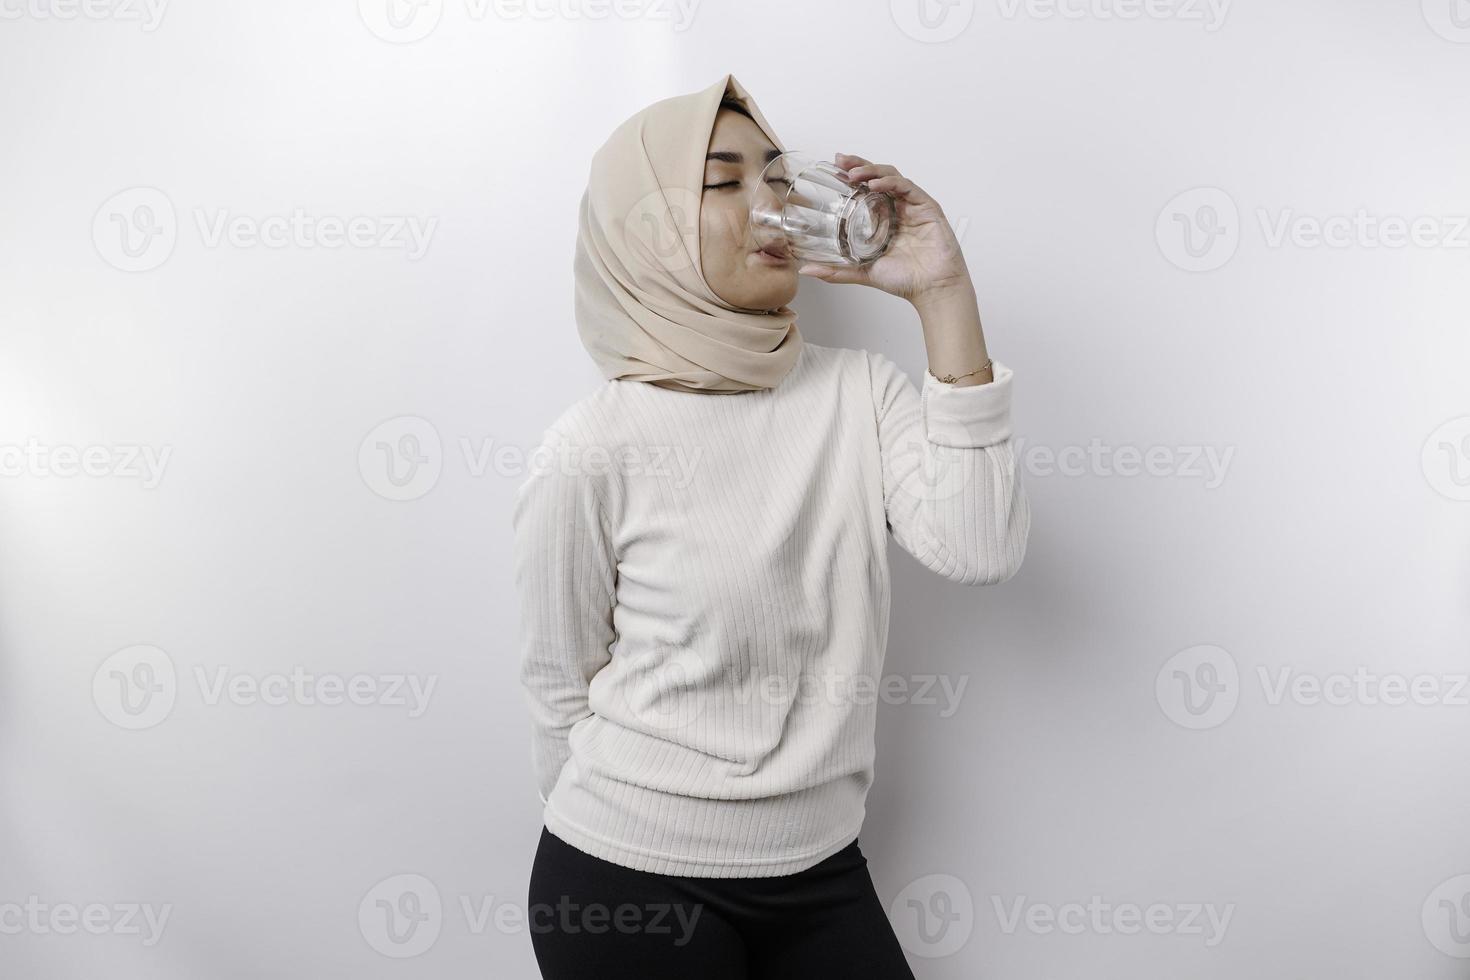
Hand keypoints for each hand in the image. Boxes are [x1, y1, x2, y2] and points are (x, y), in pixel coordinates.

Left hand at [797, 152, 971, 303]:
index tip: (833, 167)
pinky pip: (907, 187)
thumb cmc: (904, 280)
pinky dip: (891, 182)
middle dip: (859, 165)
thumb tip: (806, 270)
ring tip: (854, 173)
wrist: (932, 289)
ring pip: (891, 176)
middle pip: (877, 176)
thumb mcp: (863, 272)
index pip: (865, 189)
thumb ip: (836, 270)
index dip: (850, 175)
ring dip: (872, 171)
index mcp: (883, 219)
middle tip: (840, 161)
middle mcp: (897, 208)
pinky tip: (877, 184)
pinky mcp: (927, 207)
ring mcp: (912, 206)